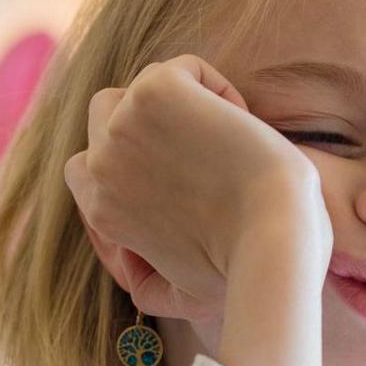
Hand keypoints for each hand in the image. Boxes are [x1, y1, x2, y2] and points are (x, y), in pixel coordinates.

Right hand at [64, 55, 328, 320]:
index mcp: (102, 212)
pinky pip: (183, 69)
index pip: (90, 167)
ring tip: (227, 138)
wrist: (274, 242)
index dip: (135, 162)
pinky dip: (215, 87)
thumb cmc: (246, 272)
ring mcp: (122, 127)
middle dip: (150, 125)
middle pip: (104, 117)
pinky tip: (242, 120)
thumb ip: (152, 290)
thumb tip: (136, 286)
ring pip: (140, 89)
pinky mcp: (155, 93)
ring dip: (182, 105)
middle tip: (206, 149)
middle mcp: (100, 168)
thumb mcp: (187, 296)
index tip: (188, 178)